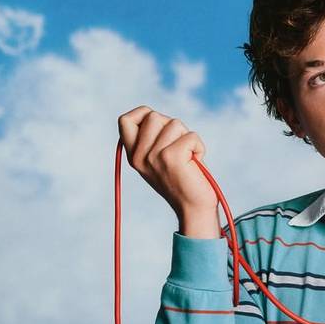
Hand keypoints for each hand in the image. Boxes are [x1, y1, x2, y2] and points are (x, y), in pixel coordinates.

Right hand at [117, 105, 218, 221]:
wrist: (193, 209)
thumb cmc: (182, 181)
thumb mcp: (158, 159)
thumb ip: (152, 139)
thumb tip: (154, 116)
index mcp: (133, 155)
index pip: (125, 120)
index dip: (143, 114)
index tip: (159, 126)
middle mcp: (139, 156)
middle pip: (153, 116)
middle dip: (172, 126)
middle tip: (179, 147)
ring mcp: (153, 156)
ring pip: (174, 123)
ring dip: (187, 137)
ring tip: (188, 157)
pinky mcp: (171, 157)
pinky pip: (191, 135)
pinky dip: (199, 146)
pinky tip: (195, 162)